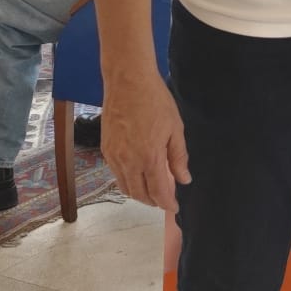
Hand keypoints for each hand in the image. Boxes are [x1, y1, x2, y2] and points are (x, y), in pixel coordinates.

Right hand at [102, 74, 190, 210]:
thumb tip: (184, 179)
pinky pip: (116, 174)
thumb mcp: (175, 128)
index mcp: (149, 157)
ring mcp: (114, 156)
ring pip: (125, 187)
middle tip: (165, 200)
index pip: (158, 192)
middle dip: (153, 201)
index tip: (174, 208)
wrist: (128, 82)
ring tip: (153, 190)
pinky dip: (127, 180)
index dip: (167, 203)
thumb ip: (178, 157)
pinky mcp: (106, 150)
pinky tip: (138, 174)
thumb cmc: (155, 101)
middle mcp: (128, 161)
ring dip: (139, 193)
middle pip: (140, 194)